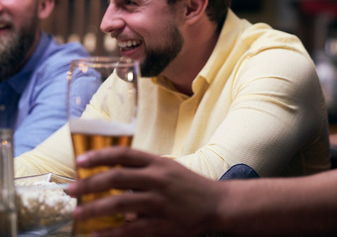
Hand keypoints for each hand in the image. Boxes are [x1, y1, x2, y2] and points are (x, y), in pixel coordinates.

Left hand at [68, 147, 224, 236]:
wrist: (218, 204)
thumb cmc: (190, 187)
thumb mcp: (170, 170)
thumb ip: (144, 171)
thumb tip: (112, 175)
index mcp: (159, 163)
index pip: (125, 154)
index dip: (100, 156)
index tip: (80, 161)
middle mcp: (159, 179)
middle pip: (117, 177)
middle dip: (89, 183)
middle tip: (70, 190)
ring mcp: (161, 202)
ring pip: (120, 202)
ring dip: (94, 208)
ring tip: (77, 213)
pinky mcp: (163, 223)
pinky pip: (131, 229)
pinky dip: (111, 232)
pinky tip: (96, 233)